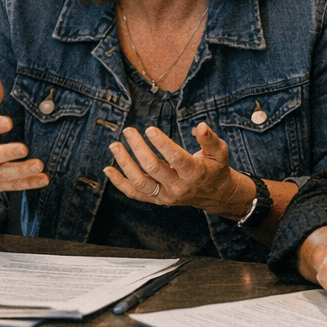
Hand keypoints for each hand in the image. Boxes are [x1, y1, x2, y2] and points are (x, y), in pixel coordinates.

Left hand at [104, 121, 243, 212]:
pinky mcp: (157, 200)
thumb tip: (201, 126)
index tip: (149, 129)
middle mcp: (179, 187)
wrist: (214, 194)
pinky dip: (119, 182)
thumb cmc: (215, 168)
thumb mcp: (219, 152)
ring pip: (140, 182)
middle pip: (153, 168)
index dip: (162, 144)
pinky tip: (107, 169)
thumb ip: (210, 139)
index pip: (176, 158)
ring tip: (115, 145)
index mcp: (195, 173)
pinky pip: (134, 193)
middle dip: (138, 148)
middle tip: (128, 130)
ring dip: (125, 163)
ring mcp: (166, 196)